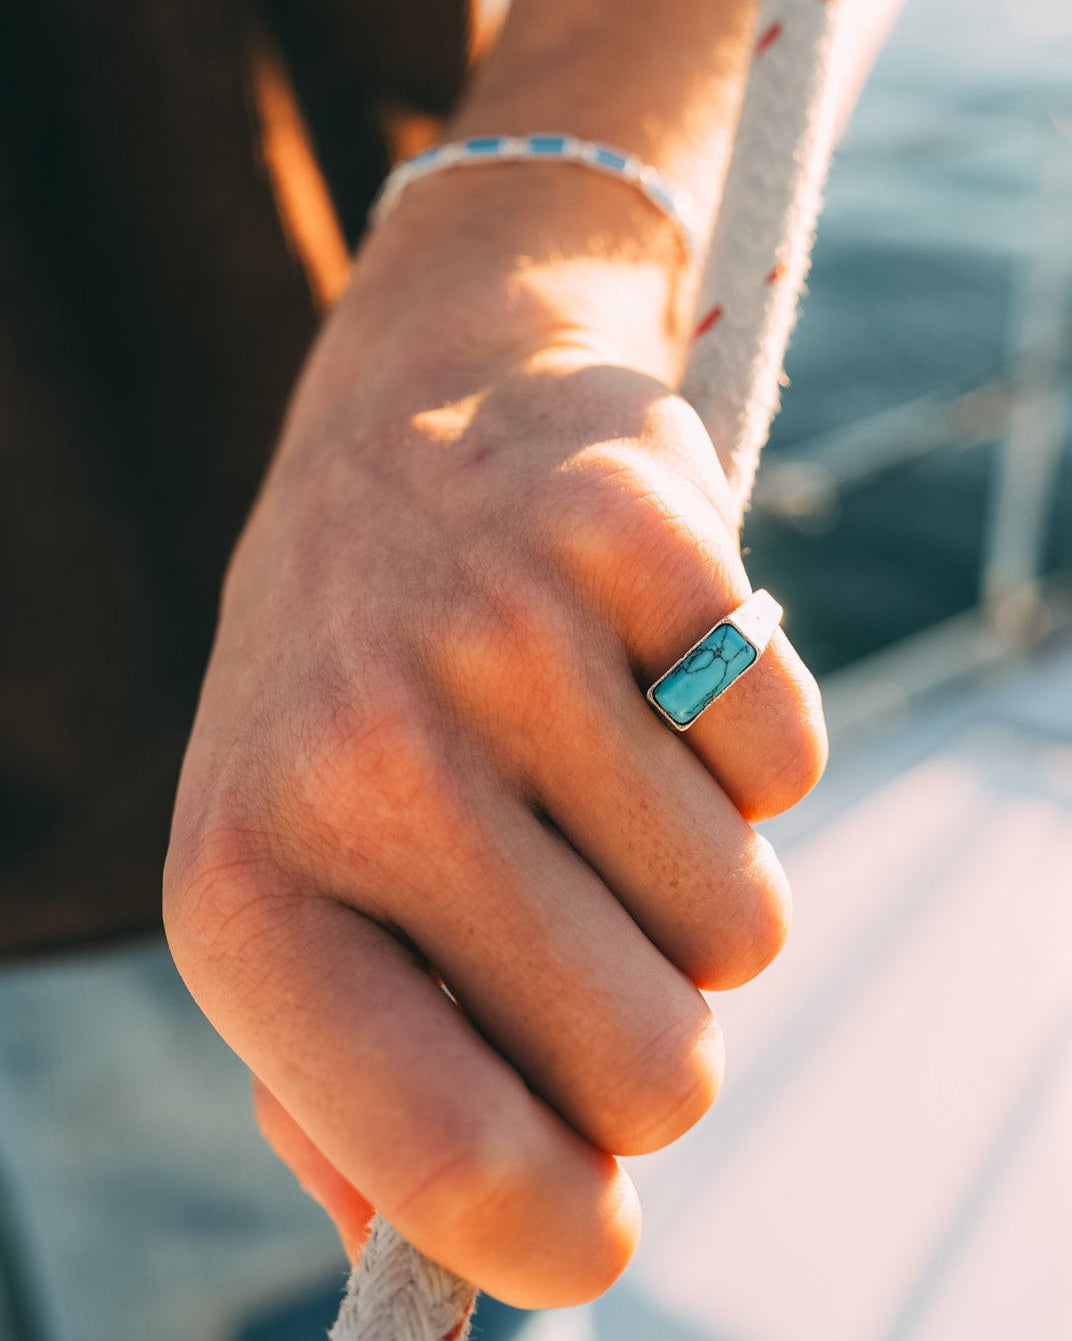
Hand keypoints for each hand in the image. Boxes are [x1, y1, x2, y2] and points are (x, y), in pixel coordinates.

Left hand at [163, 169, 826, 1308]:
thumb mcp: (283, 881)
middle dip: (651, 1043)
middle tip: (591, 935)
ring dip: (693, 889)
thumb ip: (341, 1088)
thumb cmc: (345, 692)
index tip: (591, 1220)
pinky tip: (646, 675)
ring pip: (741, 923)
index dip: (559, 1239)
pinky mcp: (632, 530)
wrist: (406, 420)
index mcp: (246, 891)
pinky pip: (788, 759)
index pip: (450, 1164)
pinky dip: (744, 754)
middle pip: (654, 1071)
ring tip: (596, 778)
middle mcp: (364, 759)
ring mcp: (504, 632)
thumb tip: (450, 1268)